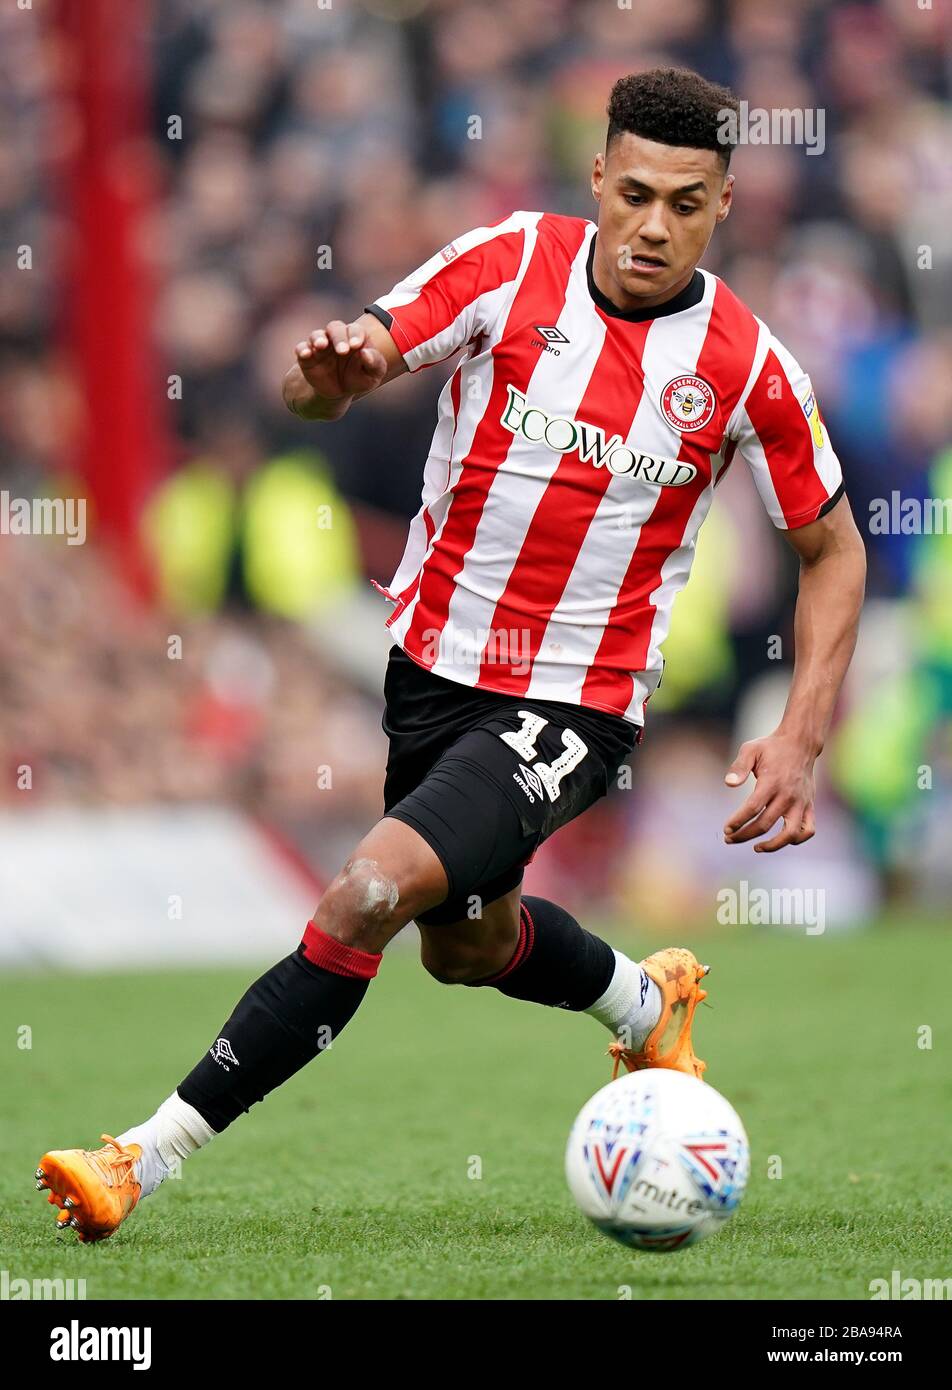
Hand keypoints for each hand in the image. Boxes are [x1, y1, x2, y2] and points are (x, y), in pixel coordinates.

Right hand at [293, 320, 387, 408]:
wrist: (338, 393)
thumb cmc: (359, 379)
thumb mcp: (373, 375)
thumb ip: (375, 363)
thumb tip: (366, 353)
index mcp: (354, 338)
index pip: (354, 329)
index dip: (355, 335)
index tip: (356, 345)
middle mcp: (336, 337)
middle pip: (335, 327)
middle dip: (339, 337)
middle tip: (343, 351)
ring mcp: (320, 346)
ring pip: (317, 334)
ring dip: (318, 338)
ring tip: (321, 346)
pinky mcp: (307, 357)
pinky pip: (301, 348)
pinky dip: (302, 349)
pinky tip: (307, 354)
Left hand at [723, 733, 816, 852]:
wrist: (800, 743)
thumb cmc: (771, 747)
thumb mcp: (750, 749)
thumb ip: (738, 767)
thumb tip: (729, 784)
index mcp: (772, 782)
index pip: (752, 809)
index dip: (737, 822)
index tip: (726, 829)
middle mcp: (788, 795)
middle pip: (765, 824)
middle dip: (744, 835)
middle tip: (729, 839)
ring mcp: (801, 803)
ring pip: (790, 834)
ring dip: (772, 846)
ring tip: (756, 848)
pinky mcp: (809, 806)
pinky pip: (808, 830)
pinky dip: (797, 840)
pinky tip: (781, 841)